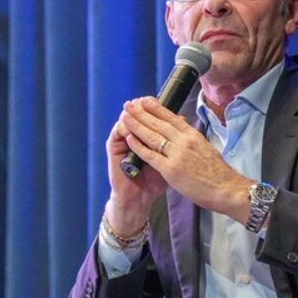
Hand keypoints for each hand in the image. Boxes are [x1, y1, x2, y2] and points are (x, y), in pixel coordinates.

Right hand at [105, 101, 168, 234]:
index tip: (160, 100)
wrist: (139, 198)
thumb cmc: (155, 182)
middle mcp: (135, 138)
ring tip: (135, 107)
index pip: (151, 118)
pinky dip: (122, 127)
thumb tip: (183, 121)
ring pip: (126, 122)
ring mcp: (123, 143)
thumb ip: (174, 143)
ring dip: (131, 115)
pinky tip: (128, 123)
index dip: (155, 108)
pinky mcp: (114, 150)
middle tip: (145, 99)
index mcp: (149, 139)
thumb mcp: (169, 161)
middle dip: (142, 108)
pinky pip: (117, 134)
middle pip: (138, 117)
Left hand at [120, 97, 252, 223]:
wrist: (226, 189)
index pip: (171, 118)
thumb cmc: (218, 173)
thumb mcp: (206, 148)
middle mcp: (184, 141)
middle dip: (141, 113)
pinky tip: (129, 138)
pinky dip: (139, 146)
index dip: (156, 108)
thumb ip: (192, 140)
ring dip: (136, 125)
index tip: (145, 101)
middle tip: (129, 104)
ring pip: (152, 136)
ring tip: (125, 116)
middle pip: (158, 123)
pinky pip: (150, 155)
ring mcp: (177, 155)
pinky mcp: (170, 169)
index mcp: (193, 136)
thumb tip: (184, 130)